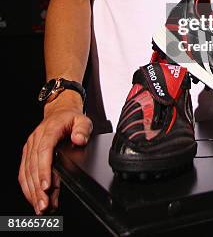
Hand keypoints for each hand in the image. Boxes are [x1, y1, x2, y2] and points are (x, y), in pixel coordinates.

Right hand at [18, 93, 92, 214]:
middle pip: (34, 166)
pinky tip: (34, 198)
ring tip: (40, 206)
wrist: (60, 110)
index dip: (44, 170)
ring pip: (27, 172)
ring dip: (32, 191)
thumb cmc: (70, 117)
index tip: (46, 186)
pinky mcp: (28, 154)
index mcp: (49, 130)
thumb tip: (79, 139)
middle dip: (38, 188)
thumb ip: (83, 129)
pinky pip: (24, 172)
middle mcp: (36, 139)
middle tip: (44, 205)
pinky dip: (28, 187)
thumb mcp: (82, 119)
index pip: (44, 151)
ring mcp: (30, 147)